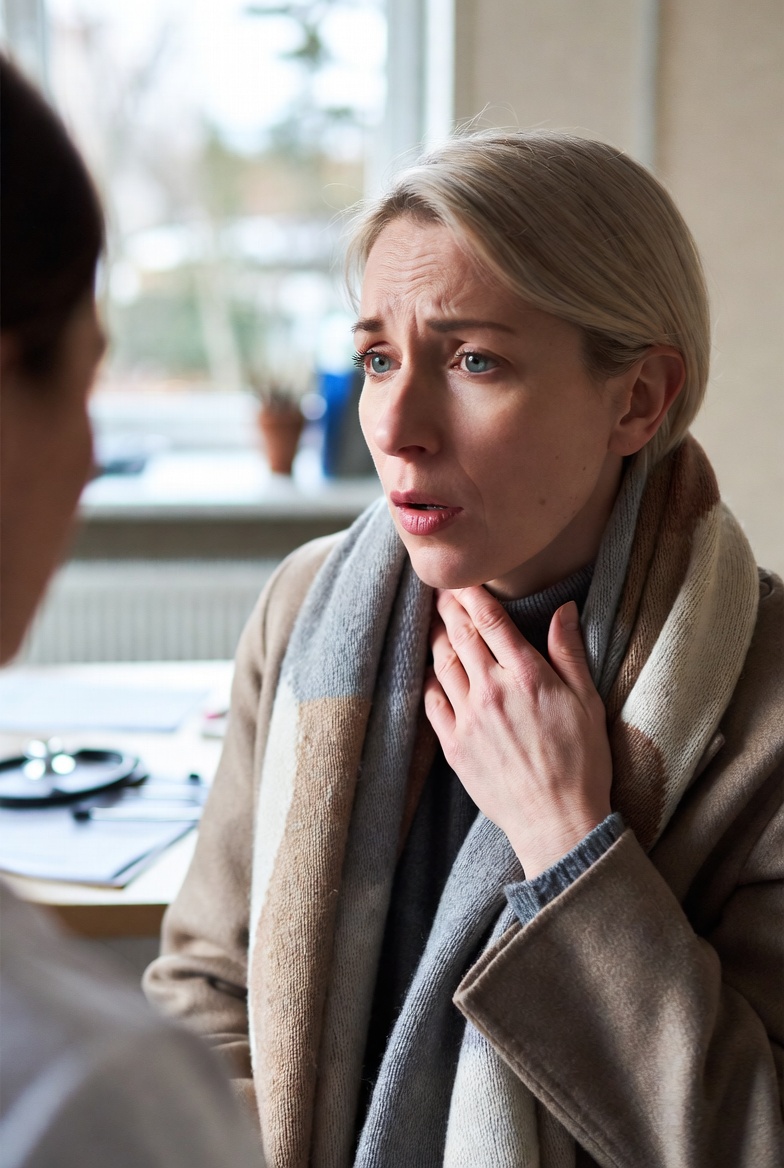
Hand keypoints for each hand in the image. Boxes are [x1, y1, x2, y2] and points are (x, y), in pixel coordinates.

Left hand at [424, 587, 611, 878]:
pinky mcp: (453, 745)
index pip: (491, 620)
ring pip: (443, 664)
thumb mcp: (588, 702)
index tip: (465, 580)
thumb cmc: (583, 762)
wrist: (558, 821)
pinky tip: (431, 671)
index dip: (474, 594)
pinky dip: (429, 680)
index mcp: (527, 676)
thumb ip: (569, 652)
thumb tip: (563, 608)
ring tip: (436, 623)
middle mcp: (492, 690)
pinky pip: (431, 702)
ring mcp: (468, 718)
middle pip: (461, 635)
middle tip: (443, 591)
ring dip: (437, 638)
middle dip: (450, 608)